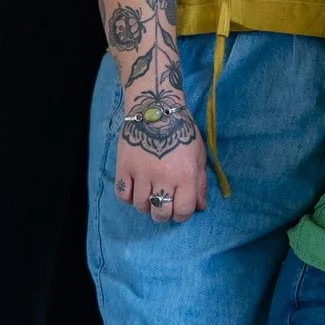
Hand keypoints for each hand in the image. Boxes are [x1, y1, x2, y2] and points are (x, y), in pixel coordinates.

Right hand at [115, 102, 207, 222]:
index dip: (182, 215)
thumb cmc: (182, 131)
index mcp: (185, 175)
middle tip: (164, 207)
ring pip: (141, 206)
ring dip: (146, 206)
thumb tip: (201, 207)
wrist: (155, 110)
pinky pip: (122, 195)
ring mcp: (141, 173)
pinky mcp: (124, 168)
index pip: (183, 210)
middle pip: (160, 213)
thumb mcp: (199, 155)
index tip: (179, 210)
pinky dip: (129, 198)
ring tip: (150, 196)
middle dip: (164, 215)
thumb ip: (200, 182)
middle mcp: (163, 177)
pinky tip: (135, 190)